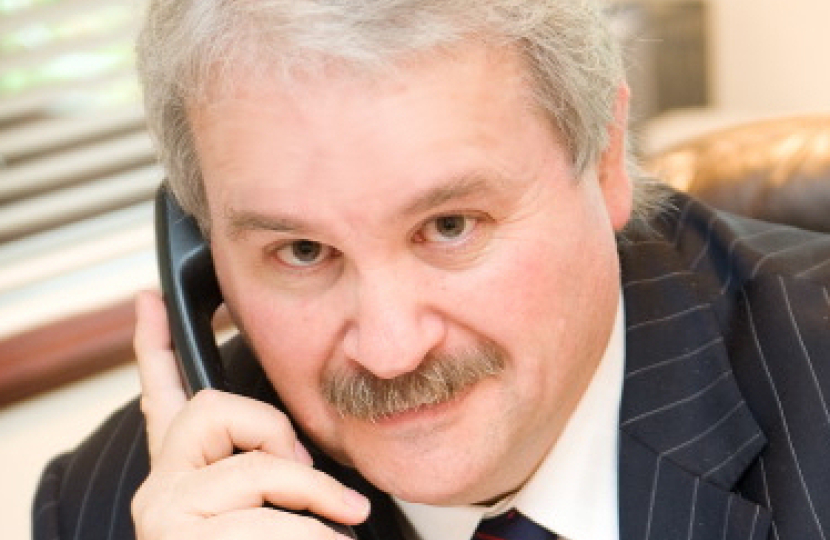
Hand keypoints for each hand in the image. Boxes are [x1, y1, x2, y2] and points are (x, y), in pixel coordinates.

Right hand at [130, 290, 368, 538]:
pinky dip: (318, 534)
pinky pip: (273, 517)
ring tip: (338, 528)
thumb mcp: (279, 500)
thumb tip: (294, 452)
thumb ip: (272, 461)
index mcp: (186, 471)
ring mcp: (164, 510)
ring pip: (256, 465)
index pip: (163, 396)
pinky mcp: (175, 534)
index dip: (155, 344)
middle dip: (272, 432)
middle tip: (304, 470)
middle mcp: (162, 486)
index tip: (150, 299)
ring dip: (316, 496)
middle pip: (210, 405)